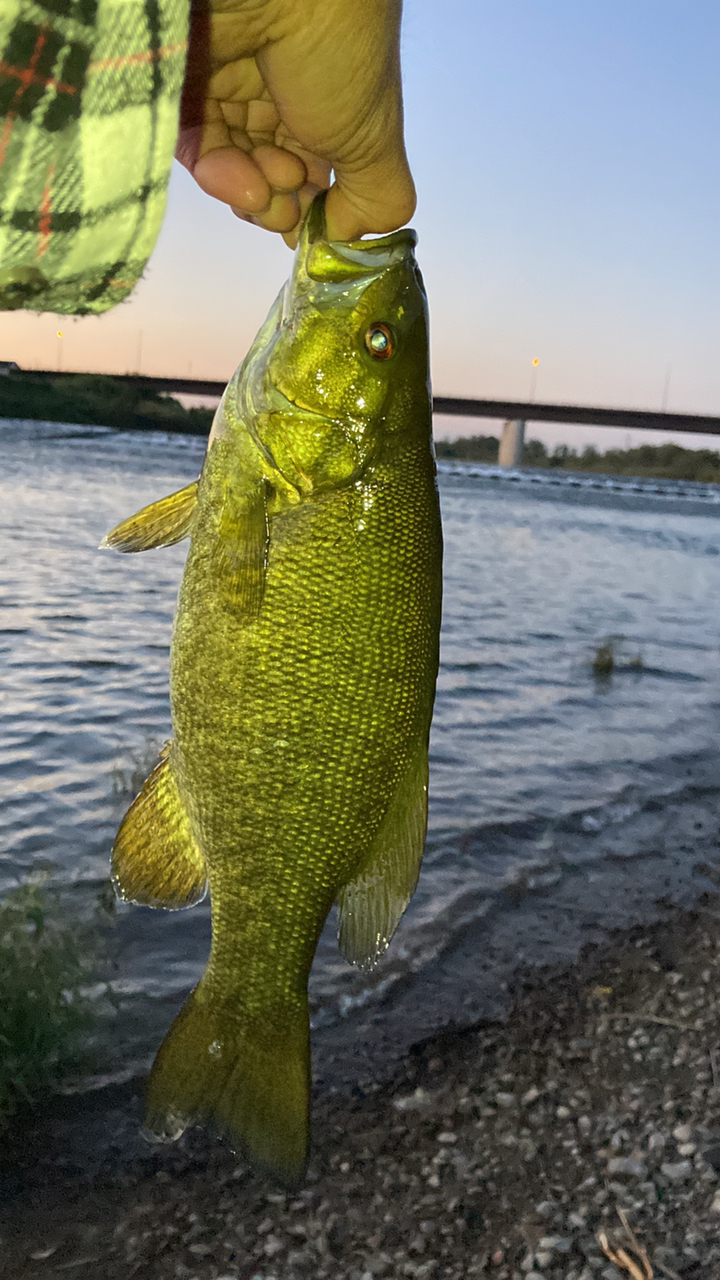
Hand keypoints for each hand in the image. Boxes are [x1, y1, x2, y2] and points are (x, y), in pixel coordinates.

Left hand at [175, 0, 415, 244]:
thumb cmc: (342, 51)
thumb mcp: (375, 142)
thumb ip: (374, 200)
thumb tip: (344, 240)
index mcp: (333, 101)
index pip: (313, 175)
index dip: (311, 208)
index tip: (314, 222)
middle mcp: (283, 93)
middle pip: (269, 176)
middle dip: (278, 203)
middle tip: (286, 198)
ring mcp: (234, 86)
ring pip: (232, 167)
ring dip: (248, 194)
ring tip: (262, 189)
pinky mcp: (189, 83)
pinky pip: (196, 146)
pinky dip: (215, 175)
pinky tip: (237, 182)